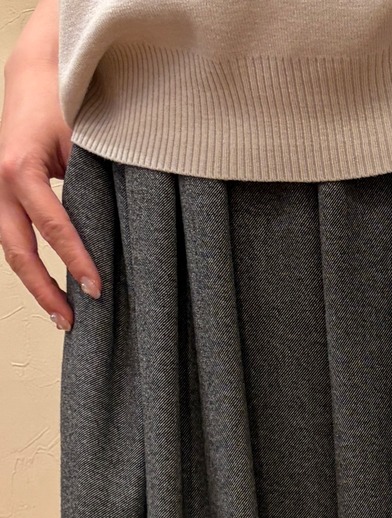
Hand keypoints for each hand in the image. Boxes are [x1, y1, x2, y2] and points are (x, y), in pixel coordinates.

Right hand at [0, 0, 100, 330]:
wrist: (37, 74)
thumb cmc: (67, 102)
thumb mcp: (87, 140)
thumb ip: (100, 181)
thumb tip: (130, 233)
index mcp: (20, 166)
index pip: (51, 225)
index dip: (75, 259)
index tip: (97, 288)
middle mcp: (0, 179)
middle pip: (17, 249)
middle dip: (44, 288)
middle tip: (72, 320)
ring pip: (10, 248)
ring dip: (35, 284)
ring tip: (63, 317)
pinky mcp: (4, 194)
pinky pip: (15, 236)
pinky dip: (34, 265)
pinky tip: (54, 289)